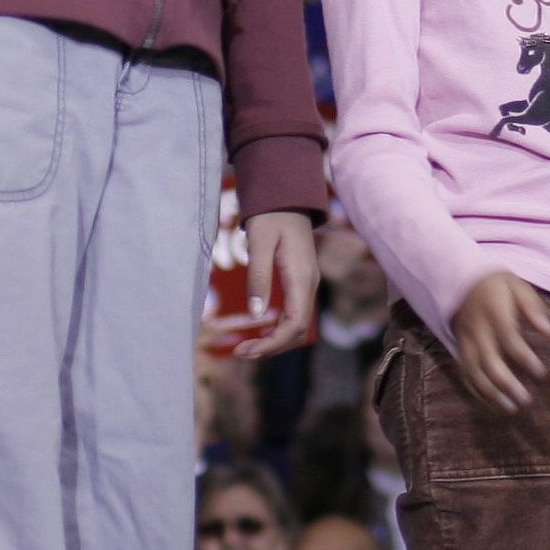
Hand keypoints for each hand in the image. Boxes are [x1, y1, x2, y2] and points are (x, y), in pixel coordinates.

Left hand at [230, 209, 319, 361]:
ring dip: (274, 340)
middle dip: (271, 347)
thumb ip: (258, 277)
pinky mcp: (299, 281)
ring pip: (296, 324)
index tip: (247, 350)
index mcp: (301, 278)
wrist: (287, 196)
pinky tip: (259, 331)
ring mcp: (306, 284)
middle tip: (241, 353)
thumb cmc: (271, 215)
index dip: (273, 343)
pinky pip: (293, 313)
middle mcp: (308, 284)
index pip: (295, 324)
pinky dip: (277, 328)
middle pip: (297, 330)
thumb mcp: (260, 243)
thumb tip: (256, 314)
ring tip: (247, 347)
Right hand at [446, 271, 549, 414]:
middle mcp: (477, 330)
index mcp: (494, 312)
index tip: (541, 373)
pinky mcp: (459, 349)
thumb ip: (534, 309)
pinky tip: (491, 404)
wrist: (462, 283)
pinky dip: (476, 391)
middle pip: (489, 361)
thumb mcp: (518, 286)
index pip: (508, 338)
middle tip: (525, 401)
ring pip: (474, 372)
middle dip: (506, 384)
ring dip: (491, 393)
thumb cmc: (498, 286)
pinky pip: (464, 373)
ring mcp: (466, 342)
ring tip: (510, 408)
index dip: (524, 357)